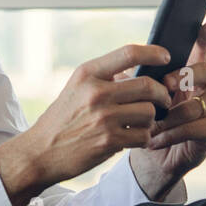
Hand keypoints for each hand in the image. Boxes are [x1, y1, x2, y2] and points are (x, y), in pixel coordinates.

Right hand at [0, 43, 172, 205]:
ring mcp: (103, 117)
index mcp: (88, 74)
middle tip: (163, 100)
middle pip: (147, 85)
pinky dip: (143, 137)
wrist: (40, 151)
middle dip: (162, 94)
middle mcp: (96, 92)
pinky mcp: (109, 141)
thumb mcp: (76, 88)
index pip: (129, 53)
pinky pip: (143, 135)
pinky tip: (134, 137)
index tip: (166, 57)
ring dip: (151, 119)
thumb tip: (139, 71)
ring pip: (149, 112)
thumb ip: (105, 78)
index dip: (153, 53)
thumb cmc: (62, 119)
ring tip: (141, 123)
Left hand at [127, 20, 205, 199]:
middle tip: (165, 85)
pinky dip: (172, 134)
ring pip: (195, 105)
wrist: (152, 151)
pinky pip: (196, 127)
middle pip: (204, 70)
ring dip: (169, 117)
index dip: (205, 36)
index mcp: (189, 70)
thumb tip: (124, 65)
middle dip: (183, 76)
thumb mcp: (138, 93)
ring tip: (150, 126)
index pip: (201, 47)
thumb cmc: (147, 117)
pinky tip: (155, 139)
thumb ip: (136, 77)